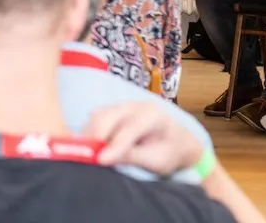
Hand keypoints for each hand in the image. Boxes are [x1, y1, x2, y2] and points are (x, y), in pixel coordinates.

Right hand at [84, 103, 204, 176]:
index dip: (115, 144)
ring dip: (91, 134)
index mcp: (153, 115)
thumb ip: (133, 157)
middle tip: (91, 157)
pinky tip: (91, 147)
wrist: (175, 142)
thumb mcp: (157, 160)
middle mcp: (135, 105)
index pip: (130, 128)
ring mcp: (121, 106)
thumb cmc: (169, 152)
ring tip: (91, 153)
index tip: (101, 160)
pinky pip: (95, 118)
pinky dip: (90, 132)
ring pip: (98, 115)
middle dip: (97, 136)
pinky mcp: (111, 111)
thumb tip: (104, 159)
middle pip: (108, 116)